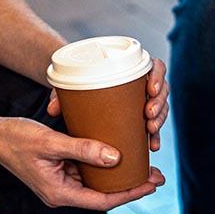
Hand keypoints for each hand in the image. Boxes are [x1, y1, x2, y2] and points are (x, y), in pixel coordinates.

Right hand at [0, 117, 163, 210]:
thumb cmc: (15, 138)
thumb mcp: (51, 142)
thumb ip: (83, 149)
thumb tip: (115, 157)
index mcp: (60, 193)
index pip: (104, 200)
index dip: (130, 194)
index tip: (151, 184)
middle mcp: (62, 193)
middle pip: (104, 194)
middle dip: (131, 186)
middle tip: (156, 175)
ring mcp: (62, 183)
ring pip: (97, 183)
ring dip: (120, 175)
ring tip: (144, 165)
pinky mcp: (61, 172)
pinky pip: (88, 172)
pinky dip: (104, 166)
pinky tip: (119, 156)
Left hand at [49, 57, 169, 151]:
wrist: (80, 93)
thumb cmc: (79, 83)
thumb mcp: (71, 85)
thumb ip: (62, 94)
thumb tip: (53, 109)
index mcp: (134, 67)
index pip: (156, 66)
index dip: (158, 77)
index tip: (150, 89)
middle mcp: (143, 83)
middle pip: (162, 90)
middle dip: (159, 104)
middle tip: (148, 115)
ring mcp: (144, 101)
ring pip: (161, 108)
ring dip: (160, 120)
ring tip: (150, 131)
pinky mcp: (142, 118)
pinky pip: (154, 126)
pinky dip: (154, 136)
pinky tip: (152, 146)